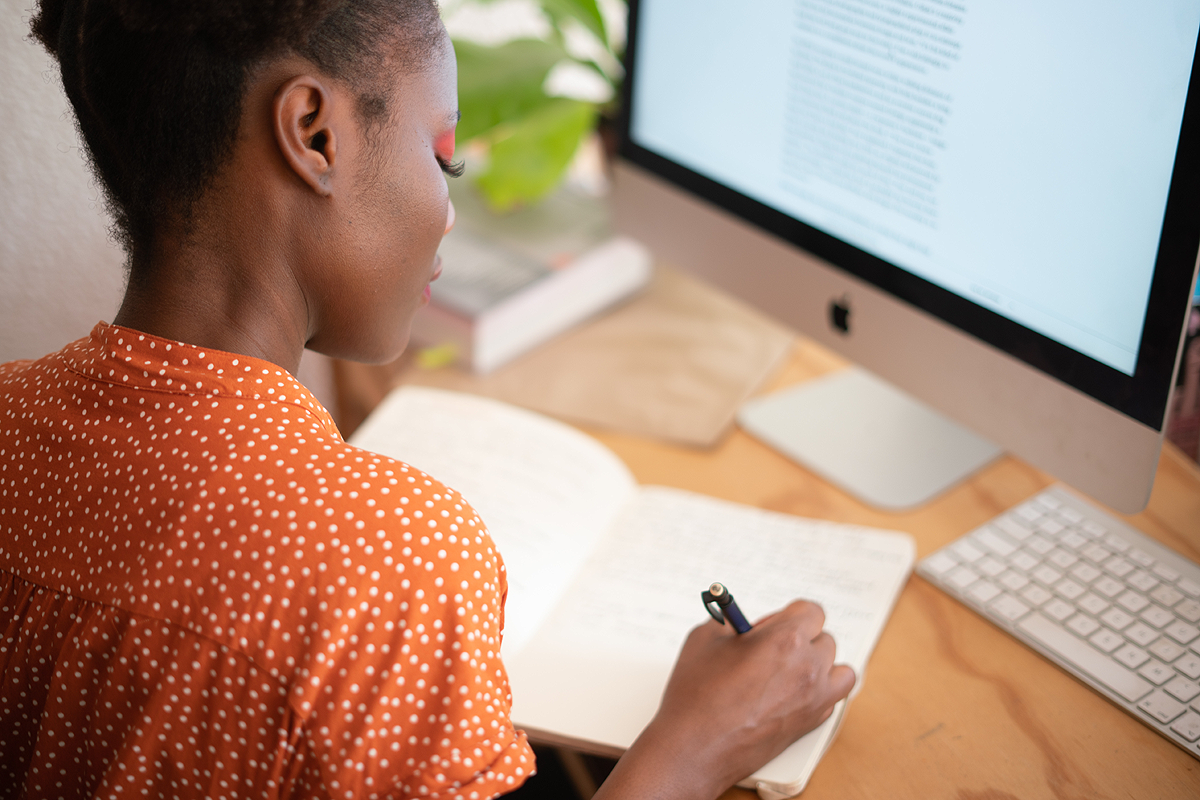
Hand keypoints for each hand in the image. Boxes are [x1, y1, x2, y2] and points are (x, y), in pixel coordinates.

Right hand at [592, 600, 854, 799]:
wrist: (695, 748)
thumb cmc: (697, 697)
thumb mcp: (705, 639)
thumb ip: (730, 622)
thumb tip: (740, 622)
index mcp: (785, 639)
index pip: (812, 611)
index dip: (789, 615)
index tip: (771, 624)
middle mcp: (807, 667)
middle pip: (824, 639)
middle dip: (800, 639)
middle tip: (770, 648)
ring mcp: (814, 698)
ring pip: (840, 670)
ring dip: (821, 665)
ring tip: (792, 670)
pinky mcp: (811, 724)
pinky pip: (833, 699)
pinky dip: (820, 692)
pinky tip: (792, 693)